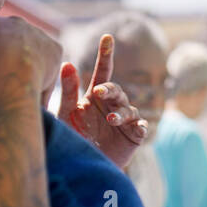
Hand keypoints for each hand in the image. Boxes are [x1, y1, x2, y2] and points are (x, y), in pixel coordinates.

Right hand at [0, 11, 61, 104]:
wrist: (0, 69)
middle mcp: (18, 25)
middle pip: (12, 48)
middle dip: (5, 65)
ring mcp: (38, 36)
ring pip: (31, 60)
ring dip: (24, 76)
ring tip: (12, 99)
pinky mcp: (55, 51)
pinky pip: (47, 70)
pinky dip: (39, 86)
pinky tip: (28, 103)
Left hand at [56, 33, 147, 169]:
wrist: (82, 169)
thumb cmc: (71, 139)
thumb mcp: (65, 115)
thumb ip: (67, 91)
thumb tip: (67, 63)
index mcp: (95, 96)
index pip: (102, 72)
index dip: (105, 54)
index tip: (107, 37)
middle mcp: (111, 104)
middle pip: (116, 90)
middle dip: (109, 89)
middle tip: (98, 91)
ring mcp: (124, 120)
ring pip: (128, 108)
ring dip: (120, 112)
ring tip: (110, 119)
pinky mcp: (134, 135)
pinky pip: (141, 126)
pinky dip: (140, 126)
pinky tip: (136, 128)